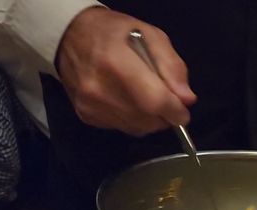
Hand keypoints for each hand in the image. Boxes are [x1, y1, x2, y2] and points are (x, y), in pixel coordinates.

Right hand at [57, 7, 195, 135]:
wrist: (70, 36)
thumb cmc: (116, 33)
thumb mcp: (151, 36)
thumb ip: (172, 67)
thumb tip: (186, 100)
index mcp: (117, 63)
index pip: (154, 102)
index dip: (175, 111)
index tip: (183, 112)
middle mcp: (100, 89)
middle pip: (147, 120)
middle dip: (164, 116)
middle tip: (166, 101)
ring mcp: (90, 106)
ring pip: (136, 128)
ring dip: (150, 120)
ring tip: (147, 98)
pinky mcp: (86, 116)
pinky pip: (122, 128)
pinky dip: (133, 120)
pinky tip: (128, 101)